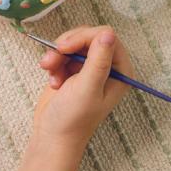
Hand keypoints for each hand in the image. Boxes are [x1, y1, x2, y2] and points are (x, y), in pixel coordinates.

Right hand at [12, 26, 132, 170]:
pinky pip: (64, 52)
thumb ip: (98, 60)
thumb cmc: (73, 119)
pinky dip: (54, 61)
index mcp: (120, 71)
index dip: (85, 38)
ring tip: (49, 71)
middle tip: (53, 58)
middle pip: (89, 36)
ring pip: (74, 42)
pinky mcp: (74, 69)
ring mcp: (90, 67)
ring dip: (58, 54)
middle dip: (68, 45)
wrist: (52, 138)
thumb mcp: (87, 88)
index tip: (65, 48)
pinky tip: (52, 80)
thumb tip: (108, 33)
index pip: (106, 36)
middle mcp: (108, 67)